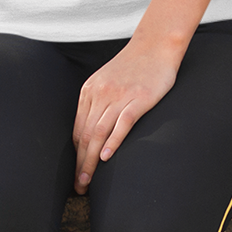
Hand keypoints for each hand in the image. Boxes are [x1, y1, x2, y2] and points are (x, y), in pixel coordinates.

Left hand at [72, 39, 179, 192]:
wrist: (155, 45)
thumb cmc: (134, 66)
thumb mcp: (107, 81)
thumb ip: (98, 102)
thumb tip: (92, 133)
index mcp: (89, 91)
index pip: (77, 131)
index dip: (76, 156)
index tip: (76, 175)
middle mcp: (100, 94)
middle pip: (84, 135)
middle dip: (80, 164)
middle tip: (79, 187)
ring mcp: (119, 96)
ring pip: (98, 133)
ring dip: (91, 160)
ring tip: (88, 180)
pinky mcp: (139, 98)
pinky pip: (122, 123)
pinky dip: (113, 141)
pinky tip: (108, 158)